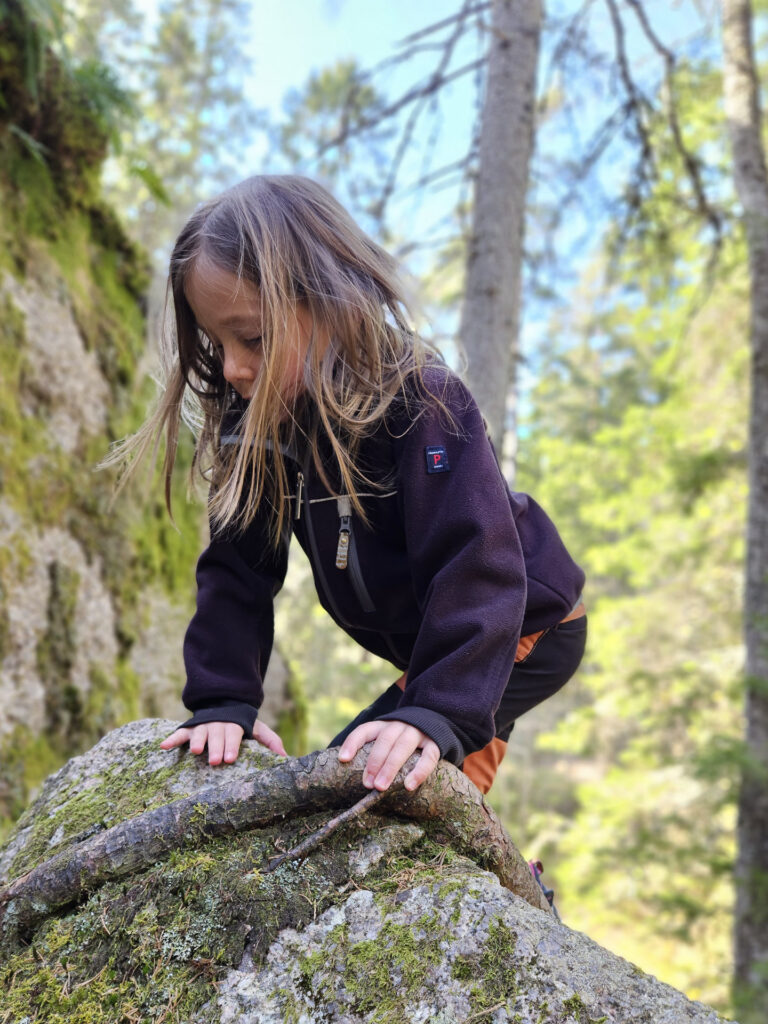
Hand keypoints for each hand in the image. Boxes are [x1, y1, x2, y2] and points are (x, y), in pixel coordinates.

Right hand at [160, 720, 286, 764]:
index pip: (234, 735)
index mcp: (235, 725)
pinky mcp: (191, 729)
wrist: (225, 704)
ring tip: (197, 750)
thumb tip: (286, 757)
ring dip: (198, 741)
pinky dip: (172, 739)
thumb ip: (270, 740)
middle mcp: (218, 724)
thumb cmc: (242, 724)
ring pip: (200, 732)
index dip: (232, 746)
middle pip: (217, 735)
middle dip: (216, 747)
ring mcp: (203, 726)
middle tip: (215, 760)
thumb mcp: (257, 729)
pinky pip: (181, 733)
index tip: (230, 758)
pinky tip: (163, 746)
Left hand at [338, 720, 439, 791]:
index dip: (352, 742)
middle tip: (367, 784)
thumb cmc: (403, 739)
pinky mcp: (435, 743)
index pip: (365, 730)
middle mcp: (400, 725)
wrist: (435, 722)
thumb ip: (372, 751)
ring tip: (381, 787)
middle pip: (385, 740)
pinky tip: (409, 786)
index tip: (343, 759)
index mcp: (384, 725)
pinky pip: (428, 757)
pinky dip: (419, 772)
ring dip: (390, 767)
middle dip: (374, 762)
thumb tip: (348, 769)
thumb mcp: (387, 738)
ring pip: (403, 747)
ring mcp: (418, 733)